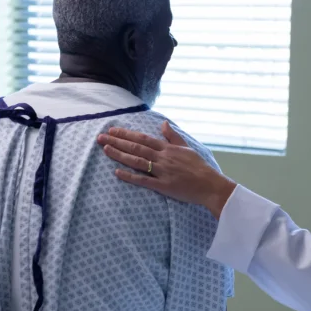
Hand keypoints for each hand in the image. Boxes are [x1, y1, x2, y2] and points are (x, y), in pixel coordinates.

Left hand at [97, 121, 237, 217]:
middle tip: (101, 137)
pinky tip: (117, 172)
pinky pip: (144, 180)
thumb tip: (163, 124)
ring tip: (106, 149)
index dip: (126, 134)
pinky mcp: (163, 186)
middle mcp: (163, 157)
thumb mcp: (187, 147)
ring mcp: (162, 171)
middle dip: (117, 141)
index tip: (112, 130)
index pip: (142, 138)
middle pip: (136, 148)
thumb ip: (173, 136)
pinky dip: (130, 176)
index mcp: (167, 148)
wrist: (209, 184)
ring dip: (120, 155)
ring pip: (137, 161)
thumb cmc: (199, 167)